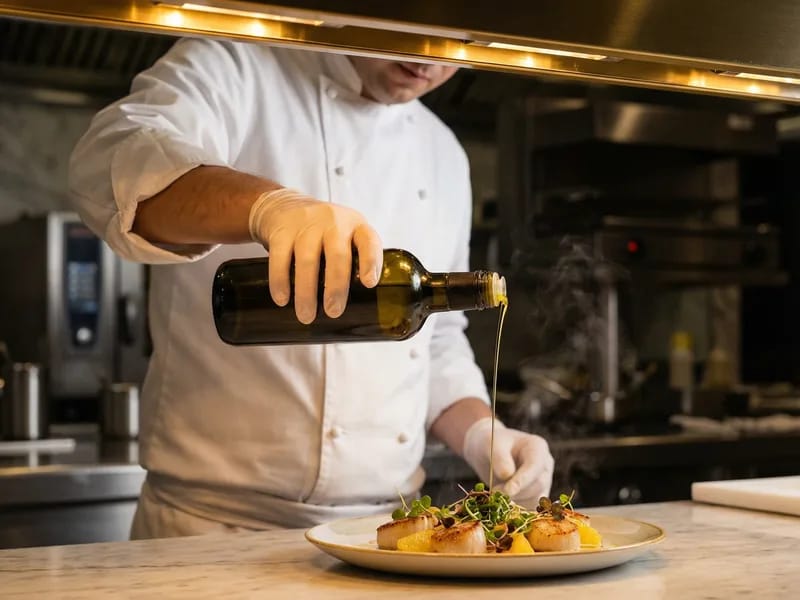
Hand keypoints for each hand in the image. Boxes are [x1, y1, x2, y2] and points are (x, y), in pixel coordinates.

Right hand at [249, 188, 382, 323]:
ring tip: (306, 316)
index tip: (369, 283)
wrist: (284, 205)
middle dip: (335, 287)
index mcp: (356, 226)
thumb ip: (354, 262)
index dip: (371, 262)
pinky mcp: (281, 230)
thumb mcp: (345, 236)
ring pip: (307, 260)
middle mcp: (333, 222)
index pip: (369, 242)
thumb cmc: (323, 232)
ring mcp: (306, 224)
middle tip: (333, 312)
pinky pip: (280, 258)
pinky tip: (282, 299)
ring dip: (306, 292)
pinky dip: (280, 281)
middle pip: (337, 256)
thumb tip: (359, 308)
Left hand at [462, 417, 553, 508]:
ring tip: (496, 493)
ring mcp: (543, 482)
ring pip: (535, 499)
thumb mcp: (491, 445)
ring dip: (515, 502)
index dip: (523, 480)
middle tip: (493, 492)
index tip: (508, 491)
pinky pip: (531, 508)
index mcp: (537, 447)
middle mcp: (544, 465)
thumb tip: (507, 475)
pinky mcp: (536, 496)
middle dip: (515, 492)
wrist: (487, 452)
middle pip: (537, 485)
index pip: (535, 466)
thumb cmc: (490, 443)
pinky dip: (517, 510)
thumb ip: (499, 458)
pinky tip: (503, 505)